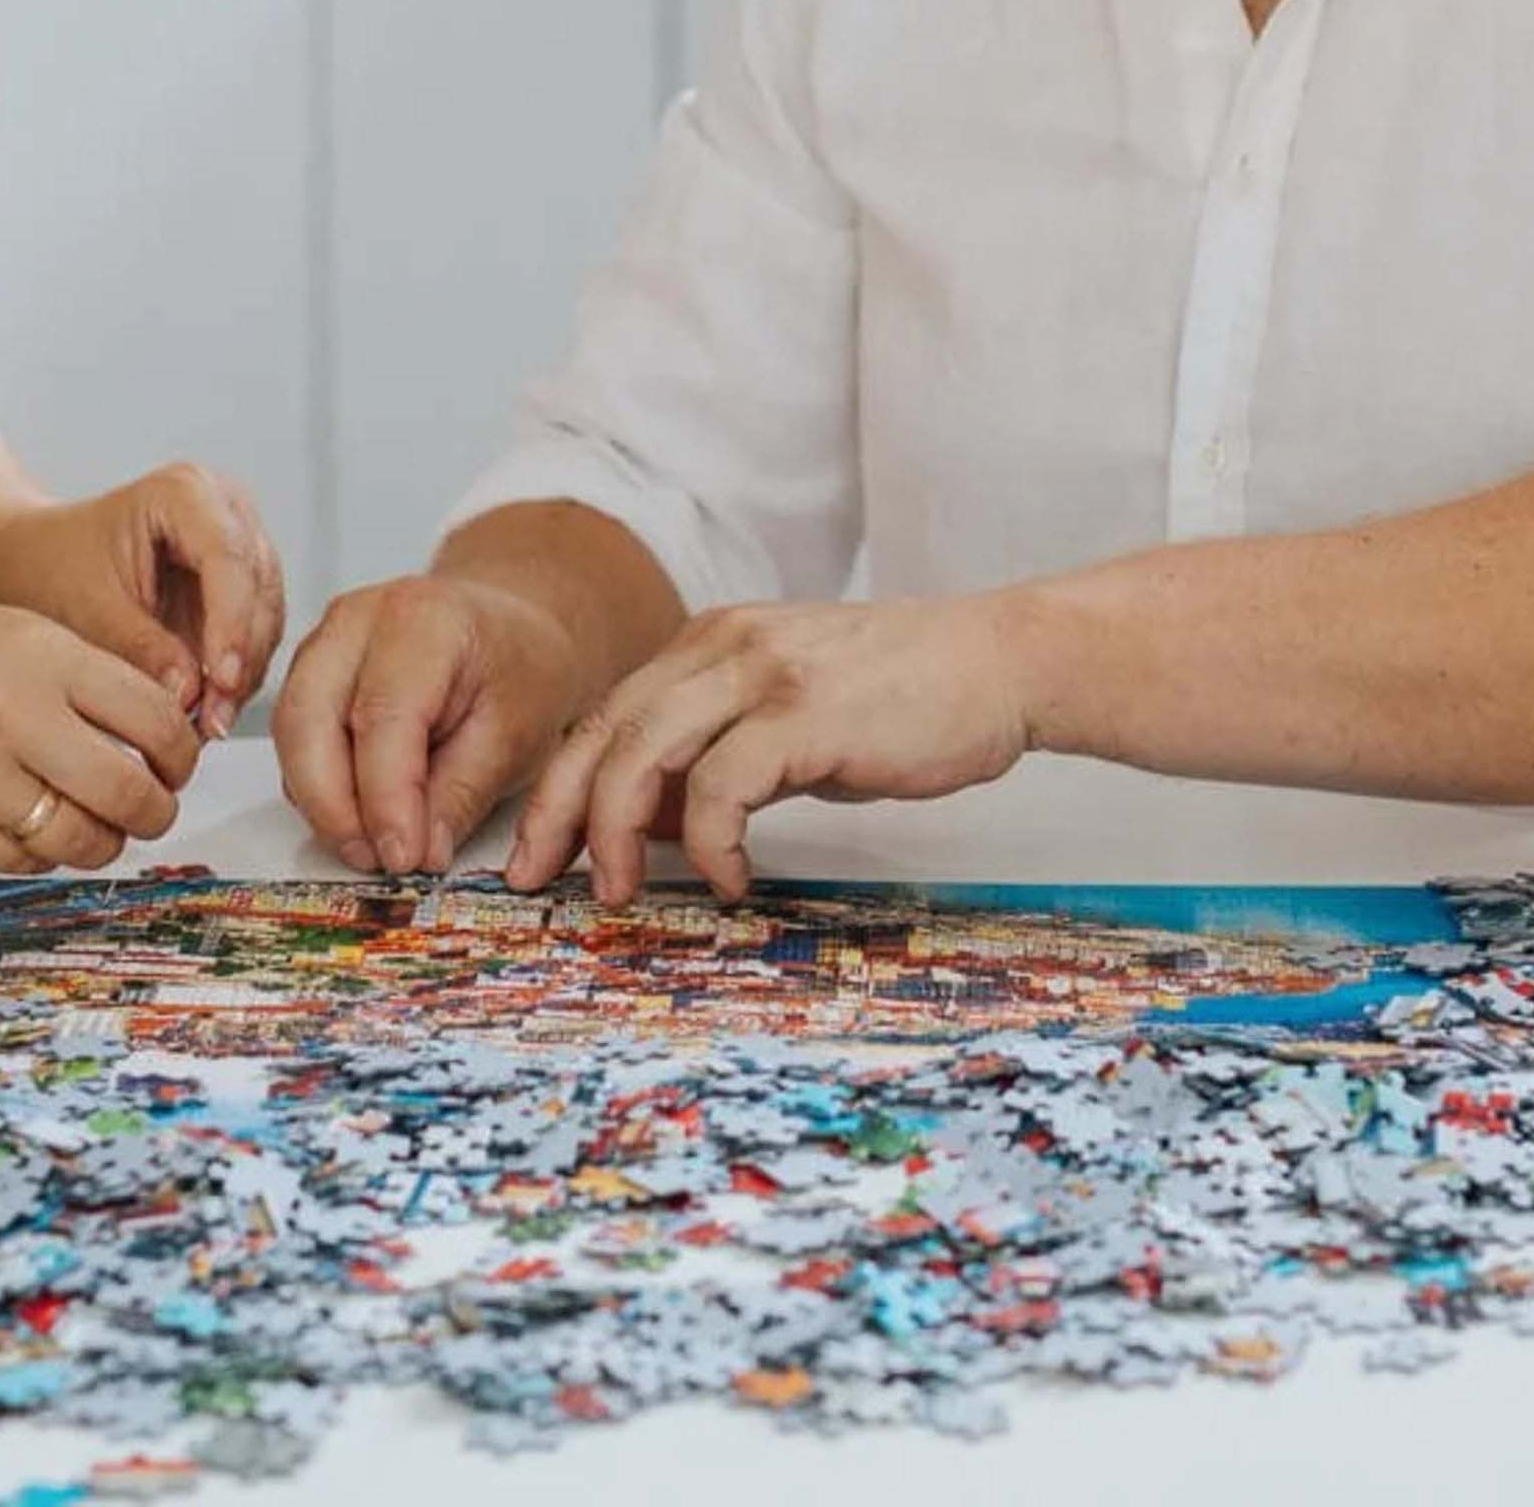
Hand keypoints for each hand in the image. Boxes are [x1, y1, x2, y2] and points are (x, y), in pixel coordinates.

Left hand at [0, 461, 285, 738]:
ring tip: (208, 723)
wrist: (41, 561)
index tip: (220, 682)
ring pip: (266, 614)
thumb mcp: (89, 609)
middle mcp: (224, 508)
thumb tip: (190, 692)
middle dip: (240, 658)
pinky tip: (211, 708)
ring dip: (244, 672)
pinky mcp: (241, 581)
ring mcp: (239, 542)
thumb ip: (141, 648)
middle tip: (213, 719)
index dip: (231, 624)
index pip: (228, 557)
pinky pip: (257, 631)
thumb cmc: (55, 566)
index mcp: (184, 491)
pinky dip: (238, 672)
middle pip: (257, 587)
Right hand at [0, 572, 201, 873]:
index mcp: (42, 652)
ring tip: (95, 829)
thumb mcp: (4, 632)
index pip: (153, 716)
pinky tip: (31, 830)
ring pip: (78, 839)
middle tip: (151, 809)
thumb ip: (75, 678)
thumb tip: (152, 734)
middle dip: (154, 811)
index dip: (179, 752)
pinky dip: (38, 853)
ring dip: (100, 843)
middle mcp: (14, 712)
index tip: (175, 763)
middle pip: (130, 791)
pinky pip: (17, 858)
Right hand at [276, 571, 589, 875]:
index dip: (386, 798)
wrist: (508, 635)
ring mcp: (326, 642)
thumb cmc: (519, 671)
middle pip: (310, 718)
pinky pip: (294, 739)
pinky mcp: (310, 672)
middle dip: (333, 805)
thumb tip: (417, 853)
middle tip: (376, 861)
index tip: (403, 857)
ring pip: (292, 732)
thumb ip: (463, 794)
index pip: (384, 715)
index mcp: (423, 620)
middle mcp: (358, 620)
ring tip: (373, 847)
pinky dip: (318, 786)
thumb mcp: (518, 735)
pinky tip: (360, 816)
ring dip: (322, 801)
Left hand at [504, 595, 1037, 902]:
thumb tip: (646, 825)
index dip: (560, 786)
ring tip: (621, 892)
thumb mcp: (788, 717)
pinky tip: (730, 880)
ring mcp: (763, 674)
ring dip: (615, 830)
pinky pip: (723, 784)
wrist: (997, 662)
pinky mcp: (806, 713)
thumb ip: (717, 755)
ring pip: (644, 750)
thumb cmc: (900, 700)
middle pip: (604, 730)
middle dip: (558, 812)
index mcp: (709, 642)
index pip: (606, 715)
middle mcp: (722, 645)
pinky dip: (708, 841)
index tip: (536, 853)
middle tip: (537, 882)